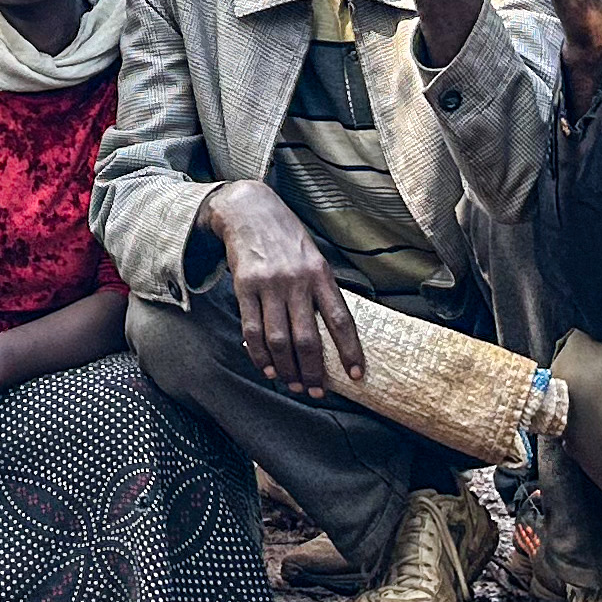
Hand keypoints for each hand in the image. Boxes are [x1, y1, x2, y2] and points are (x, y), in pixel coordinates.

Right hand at [203, 178, 365, 396]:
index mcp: (320, 273)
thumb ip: (322, 290)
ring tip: (293, 385)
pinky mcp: (244, 287)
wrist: (249, 209)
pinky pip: (252, 330)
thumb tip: (333, 333)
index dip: (349, 351)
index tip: (356, 376)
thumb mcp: (314, 256)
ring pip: (280, 340)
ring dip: (287, 369)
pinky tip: (268, 368)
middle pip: (308, 338)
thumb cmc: (286, 237)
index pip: (340, 320)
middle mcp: (297, 280)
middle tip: (316, 391)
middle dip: (313, 372)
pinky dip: (260, 355)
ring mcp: (269, 284)